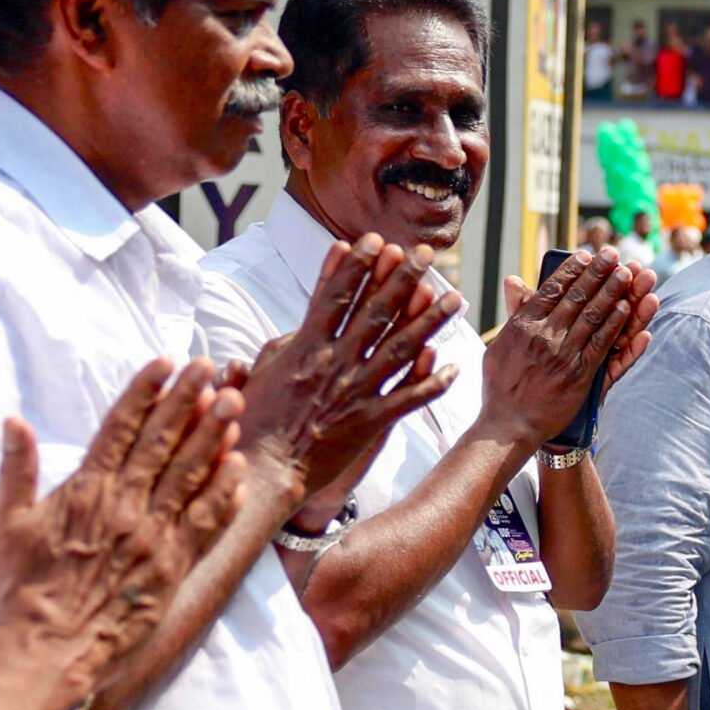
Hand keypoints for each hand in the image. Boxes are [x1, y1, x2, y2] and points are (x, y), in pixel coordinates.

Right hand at [0, 360, 245, 706]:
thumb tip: (12, 421)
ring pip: (190, 475)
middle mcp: (125, 507)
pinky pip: (205, 524)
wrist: (44, 655)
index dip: (144, 393)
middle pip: (162, 442)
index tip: (164, 363)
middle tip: (209, 367)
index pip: (119, 429)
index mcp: (84, 491)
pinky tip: (239, 469)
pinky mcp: (172, 569)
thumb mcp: (5, 528)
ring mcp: (153, 537)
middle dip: (187, 400)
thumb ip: (16, 472)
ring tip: (233, 402)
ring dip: (214, 436)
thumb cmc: (18, 595)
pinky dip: (223, 494)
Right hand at [239, 236, 462, 518]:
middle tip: (427, 254)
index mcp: (306, 346)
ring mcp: (355, 391)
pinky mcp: (370, 421)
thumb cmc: (254, 421)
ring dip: (431, 320)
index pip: (335, 296)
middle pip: (376, 312)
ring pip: (401, 348)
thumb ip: (285, 343)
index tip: (375, 240)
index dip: (357, 265)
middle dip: (403, 278)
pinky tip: (454, 366)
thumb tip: (302, 320)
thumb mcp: (262, 370)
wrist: (263, 469)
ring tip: (455, 297)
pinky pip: (409, 398)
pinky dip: (433, 382)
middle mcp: (335, 362)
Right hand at [480, 250, 658, 445]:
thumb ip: (513, 311)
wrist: (509, 425)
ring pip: (593, 315)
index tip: (586, 255)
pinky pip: (601, 343)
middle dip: (597, 272)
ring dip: (612, 292)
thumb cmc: (501, 387)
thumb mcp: (499, 345)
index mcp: (523, 325)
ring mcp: (563, 354)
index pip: (551, 289)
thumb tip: (512, 279)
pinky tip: (626, 308)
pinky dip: (615, 324)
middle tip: (613, 254)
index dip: (572, 269)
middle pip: (576, 296)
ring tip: (627, 274)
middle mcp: (543, 336)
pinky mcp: (579, 374)